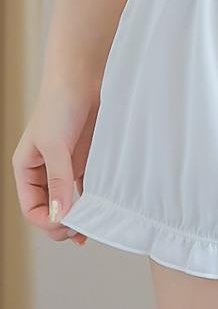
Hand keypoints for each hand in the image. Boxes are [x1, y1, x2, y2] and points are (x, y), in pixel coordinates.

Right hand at [12, 76, 100, 246]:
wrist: (83, 76)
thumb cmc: (61, 104)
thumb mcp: (56, 146)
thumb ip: (58, 181)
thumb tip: (58, 215)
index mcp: (26, 168)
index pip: (31, 207)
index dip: (46, 221)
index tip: (66, 225)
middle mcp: (43, 170)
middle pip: (48, 209)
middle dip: (61, 223)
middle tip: (80, 232)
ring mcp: (65, 166)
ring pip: (67, 201)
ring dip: (77, 217)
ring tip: (90, 230)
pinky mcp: (85, 160)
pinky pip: (85, 188)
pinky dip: (90, 201)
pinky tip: (99, 211)